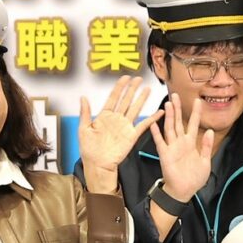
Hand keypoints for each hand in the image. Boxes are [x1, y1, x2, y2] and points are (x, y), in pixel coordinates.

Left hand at [77, 77, 158, 191]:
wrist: (98, 165)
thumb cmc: (89, 150)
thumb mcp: (83, 129)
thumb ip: (85, 113)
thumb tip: (83, 97)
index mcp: (104, 116)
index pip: (113, 98)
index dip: (120, 87)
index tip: (125, 78)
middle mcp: (116, 119)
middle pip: (126, 100)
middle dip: (132, 89)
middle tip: (138, 79)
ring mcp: (124, 127)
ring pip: (135, 109)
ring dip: (141, 99)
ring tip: (147, 89)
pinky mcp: (131, 135)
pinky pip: (143, 125)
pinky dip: (152, 118)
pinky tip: (159, 112)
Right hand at [149, 93, 217, 201]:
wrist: (183, 191)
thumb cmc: (194, 178)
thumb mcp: (205, 162)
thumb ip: (205, 146)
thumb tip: (209, 131)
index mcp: (191, 144)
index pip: (193, 124)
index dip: (196, 113)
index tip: (198, 101)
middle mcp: (180, 143)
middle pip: (178, 122)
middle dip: (177, 109)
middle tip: (176, 95)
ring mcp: (172, 148)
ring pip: (169, 128)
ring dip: (168, 116)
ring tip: (167, 104)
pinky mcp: (165, 155)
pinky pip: (160, 142)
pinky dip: (156, 133)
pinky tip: (153, 123)